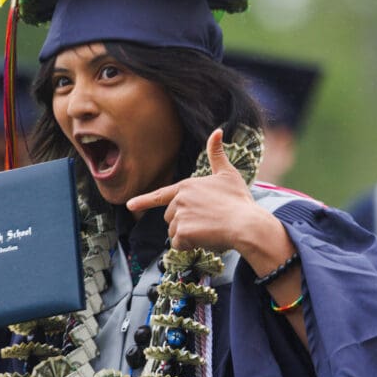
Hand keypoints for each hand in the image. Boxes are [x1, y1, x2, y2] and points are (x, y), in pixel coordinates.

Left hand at [127, 128, 267, 252]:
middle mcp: (179, 198)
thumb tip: (217, 130)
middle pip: (170, 218)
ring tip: (209, 229)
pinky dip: (190, 246)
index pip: (160, 194)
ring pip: (174, 232)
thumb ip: (217, 154)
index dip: (144, 201)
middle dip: (184, 223)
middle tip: (207, 221)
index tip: (130, 205)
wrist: (246, 223)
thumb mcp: (228, 174)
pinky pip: (178, 245)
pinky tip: (205, 239)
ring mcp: (179, 215)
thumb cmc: (239, 200)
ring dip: (188, 236)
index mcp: (186, 185)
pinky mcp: (182, 231)